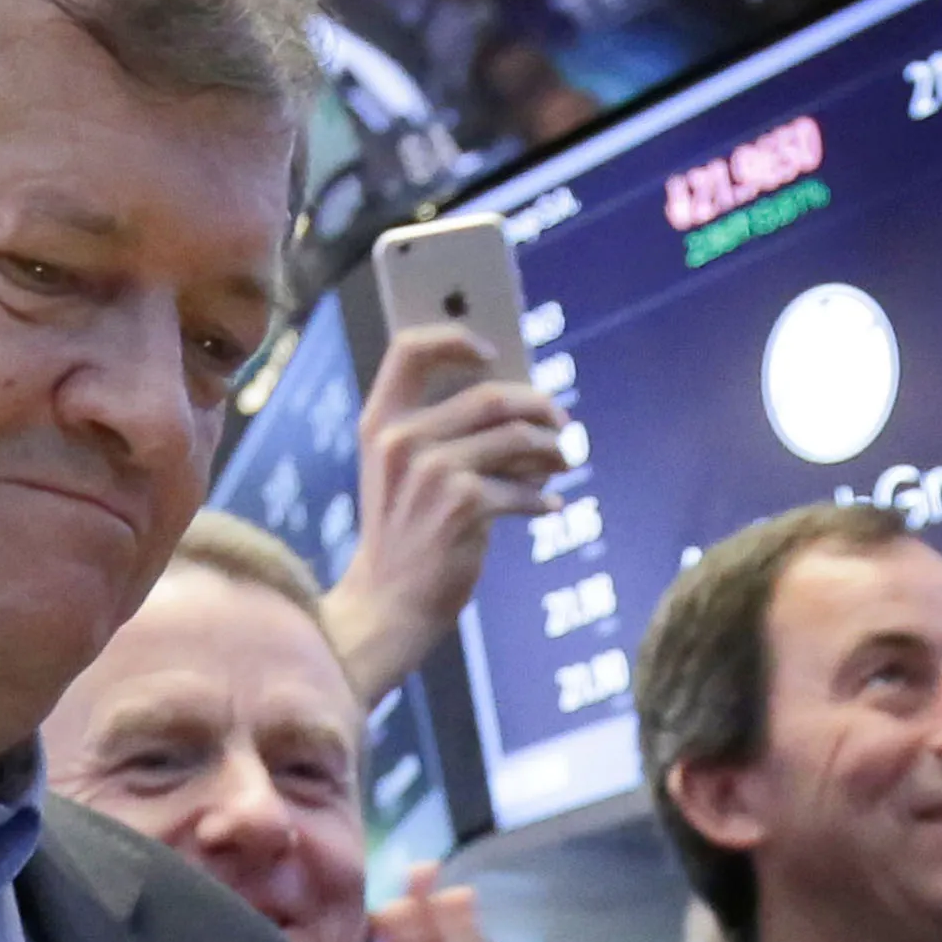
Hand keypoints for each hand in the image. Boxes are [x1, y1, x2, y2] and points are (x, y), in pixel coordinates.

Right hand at [322, 326, 567, 705]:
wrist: (387, 603)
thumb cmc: (403, 533)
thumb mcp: (403, 472)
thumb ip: (440, 429)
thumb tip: (520, 399)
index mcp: (379, 422)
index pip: (410, 350)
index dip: (455, 338)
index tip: (493, 351)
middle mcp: (399, 441)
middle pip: (489, 394)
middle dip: (538, 406)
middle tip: (561, 420)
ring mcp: (429, 473)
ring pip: (516, 439)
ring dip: (551, 452)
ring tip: (562, 464)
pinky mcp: (462, 507)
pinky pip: (524, 488)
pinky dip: (544, 498)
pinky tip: (549, 507)